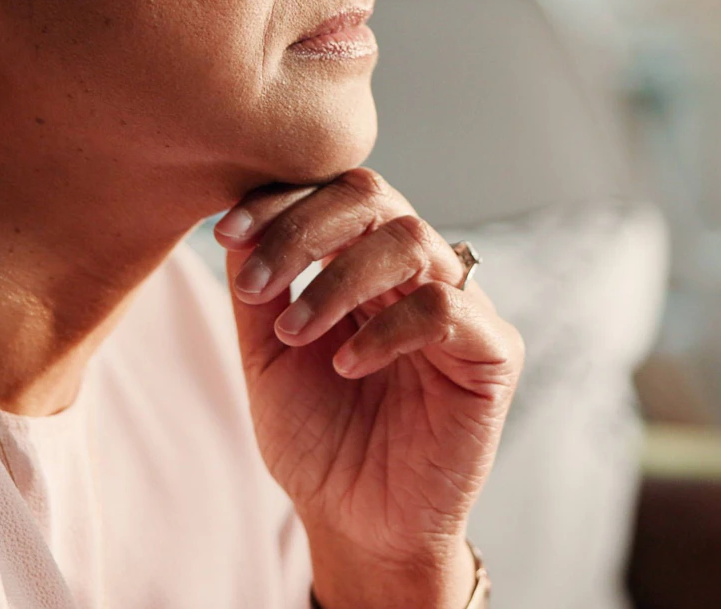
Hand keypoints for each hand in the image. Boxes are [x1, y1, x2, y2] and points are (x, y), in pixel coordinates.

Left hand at [214, 169, 521, 608]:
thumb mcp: (269, 357)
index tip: (226, 232)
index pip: (334, 195)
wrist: (358, 525)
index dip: (282, 200)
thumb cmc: (319, 442)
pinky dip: (389, 327)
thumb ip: (260, 290)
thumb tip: (236, 221)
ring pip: (410, 239)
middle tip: (257, 282)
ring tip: (295, 331)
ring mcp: (461, 306)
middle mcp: (416, 272)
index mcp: (365, 261)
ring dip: (339, 278)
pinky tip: (348, 365)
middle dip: (304, 227)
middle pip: (373, 197)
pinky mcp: (493, 352)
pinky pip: (447, 308)